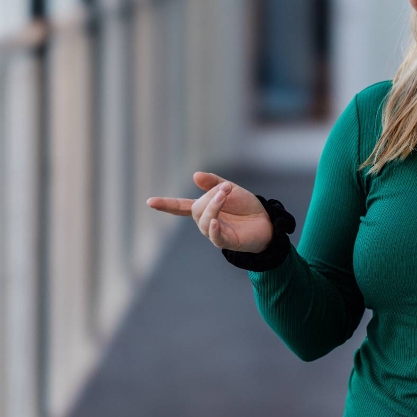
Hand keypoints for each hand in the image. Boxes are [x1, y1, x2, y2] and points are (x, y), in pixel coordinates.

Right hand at [146, 171, 273, 253]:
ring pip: (205, 220)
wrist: (266, 221)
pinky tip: (215, 221)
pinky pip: (215, 236)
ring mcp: (215, 232)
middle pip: (197, 209)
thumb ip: (213, 183)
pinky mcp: (226, 241)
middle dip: (210, 196)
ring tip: (226, 193)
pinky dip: (213, 228)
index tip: (149, 202)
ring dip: (214, 205)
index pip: (180, 207)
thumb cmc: (246, 207)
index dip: (166, 205)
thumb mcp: (230, 189)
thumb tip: (194, 175)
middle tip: (226, 188)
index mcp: (204, 209)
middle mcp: (206, 221)